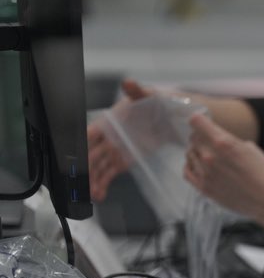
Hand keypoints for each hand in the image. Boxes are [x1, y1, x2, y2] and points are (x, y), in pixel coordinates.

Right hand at [87, 79, 155, 200]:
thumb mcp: (148, 96)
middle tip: (83, 183)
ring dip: (93, 180)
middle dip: (85, 169)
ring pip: (99, 167)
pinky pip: (110, 173)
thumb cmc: (158, 104)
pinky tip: (99, 195)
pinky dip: (104, 183)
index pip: (91, 134)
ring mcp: (116, 150)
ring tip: (92, 194)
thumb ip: (137, 91)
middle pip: (91, 154)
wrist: (174, 119)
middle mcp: (109, 137)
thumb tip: (128, 82)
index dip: (82, 146)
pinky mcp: (124, 161)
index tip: (75, 158)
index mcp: (110, 121)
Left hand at [184, 113, 263, 231]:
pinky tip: (200, 167)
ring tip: (210, 158)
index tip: (204, 124)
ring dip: (198, 153)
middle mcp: (210, 156)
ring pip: (189, 154)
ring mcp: (205, 173)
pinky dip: (191, 166)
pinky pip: (187, 172)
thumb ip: (230, 141)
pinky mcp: (204, 188)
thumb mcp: (250, 148)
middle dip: (202, 138)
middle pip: (193, 138)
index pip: (196, 121)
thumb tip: (218, 140)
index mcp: (223, 142)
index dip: (200, 120)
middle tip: (212, 144)